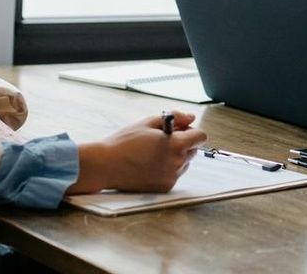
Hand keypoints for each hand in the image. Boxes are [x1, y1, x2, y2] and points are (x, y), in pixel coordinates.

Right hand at [68, 111, 207, 193]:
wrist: (105, 166)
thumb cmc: (124, 142)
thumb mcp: (148, 122)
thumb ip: (175, 118)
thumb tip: (191, 118)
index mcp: (176, 145)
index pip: (200, 137)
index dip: (191, 131)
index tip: (179, 130)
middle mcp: (177, 163)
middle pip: (193, 150)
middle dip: (183, 143)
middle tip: (161, 140)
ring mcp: (171, 177)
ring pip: (184, 163)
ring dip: (176, 157)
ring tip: (152, 153)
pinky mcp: (164, 187)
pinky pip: (174, 175)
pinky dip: (167, 169)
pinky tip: (149, 165)